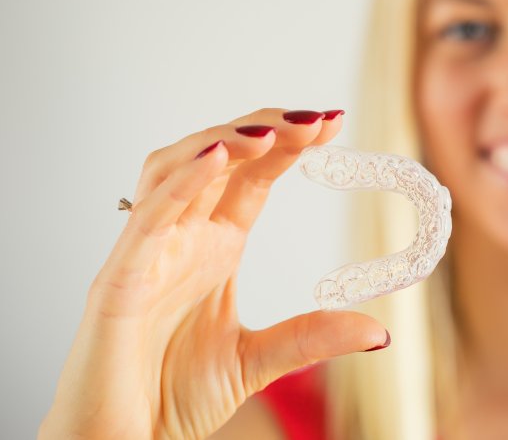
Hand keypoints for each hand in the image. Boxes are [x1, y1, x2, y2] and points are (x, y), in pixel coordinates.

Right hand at [39, 108, 387, 439]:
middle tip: (317, 121)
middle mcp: (182, 236)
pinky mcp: (120, 275)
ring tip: (273, 132)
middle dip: (266, 130)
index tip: (334, 125)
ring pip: (177, 167)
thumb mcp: (257, 362)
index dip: (289, 146)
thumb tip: (379, 331)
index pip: (254, 177)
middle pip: (220, 158)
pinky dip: (182, 181)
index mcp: (215, 246)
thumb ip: (311, 337)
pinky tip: (219, 158)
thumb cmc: (171, 395)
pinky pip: (149, 215)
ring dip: (223, 141)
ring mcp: (149, 249)